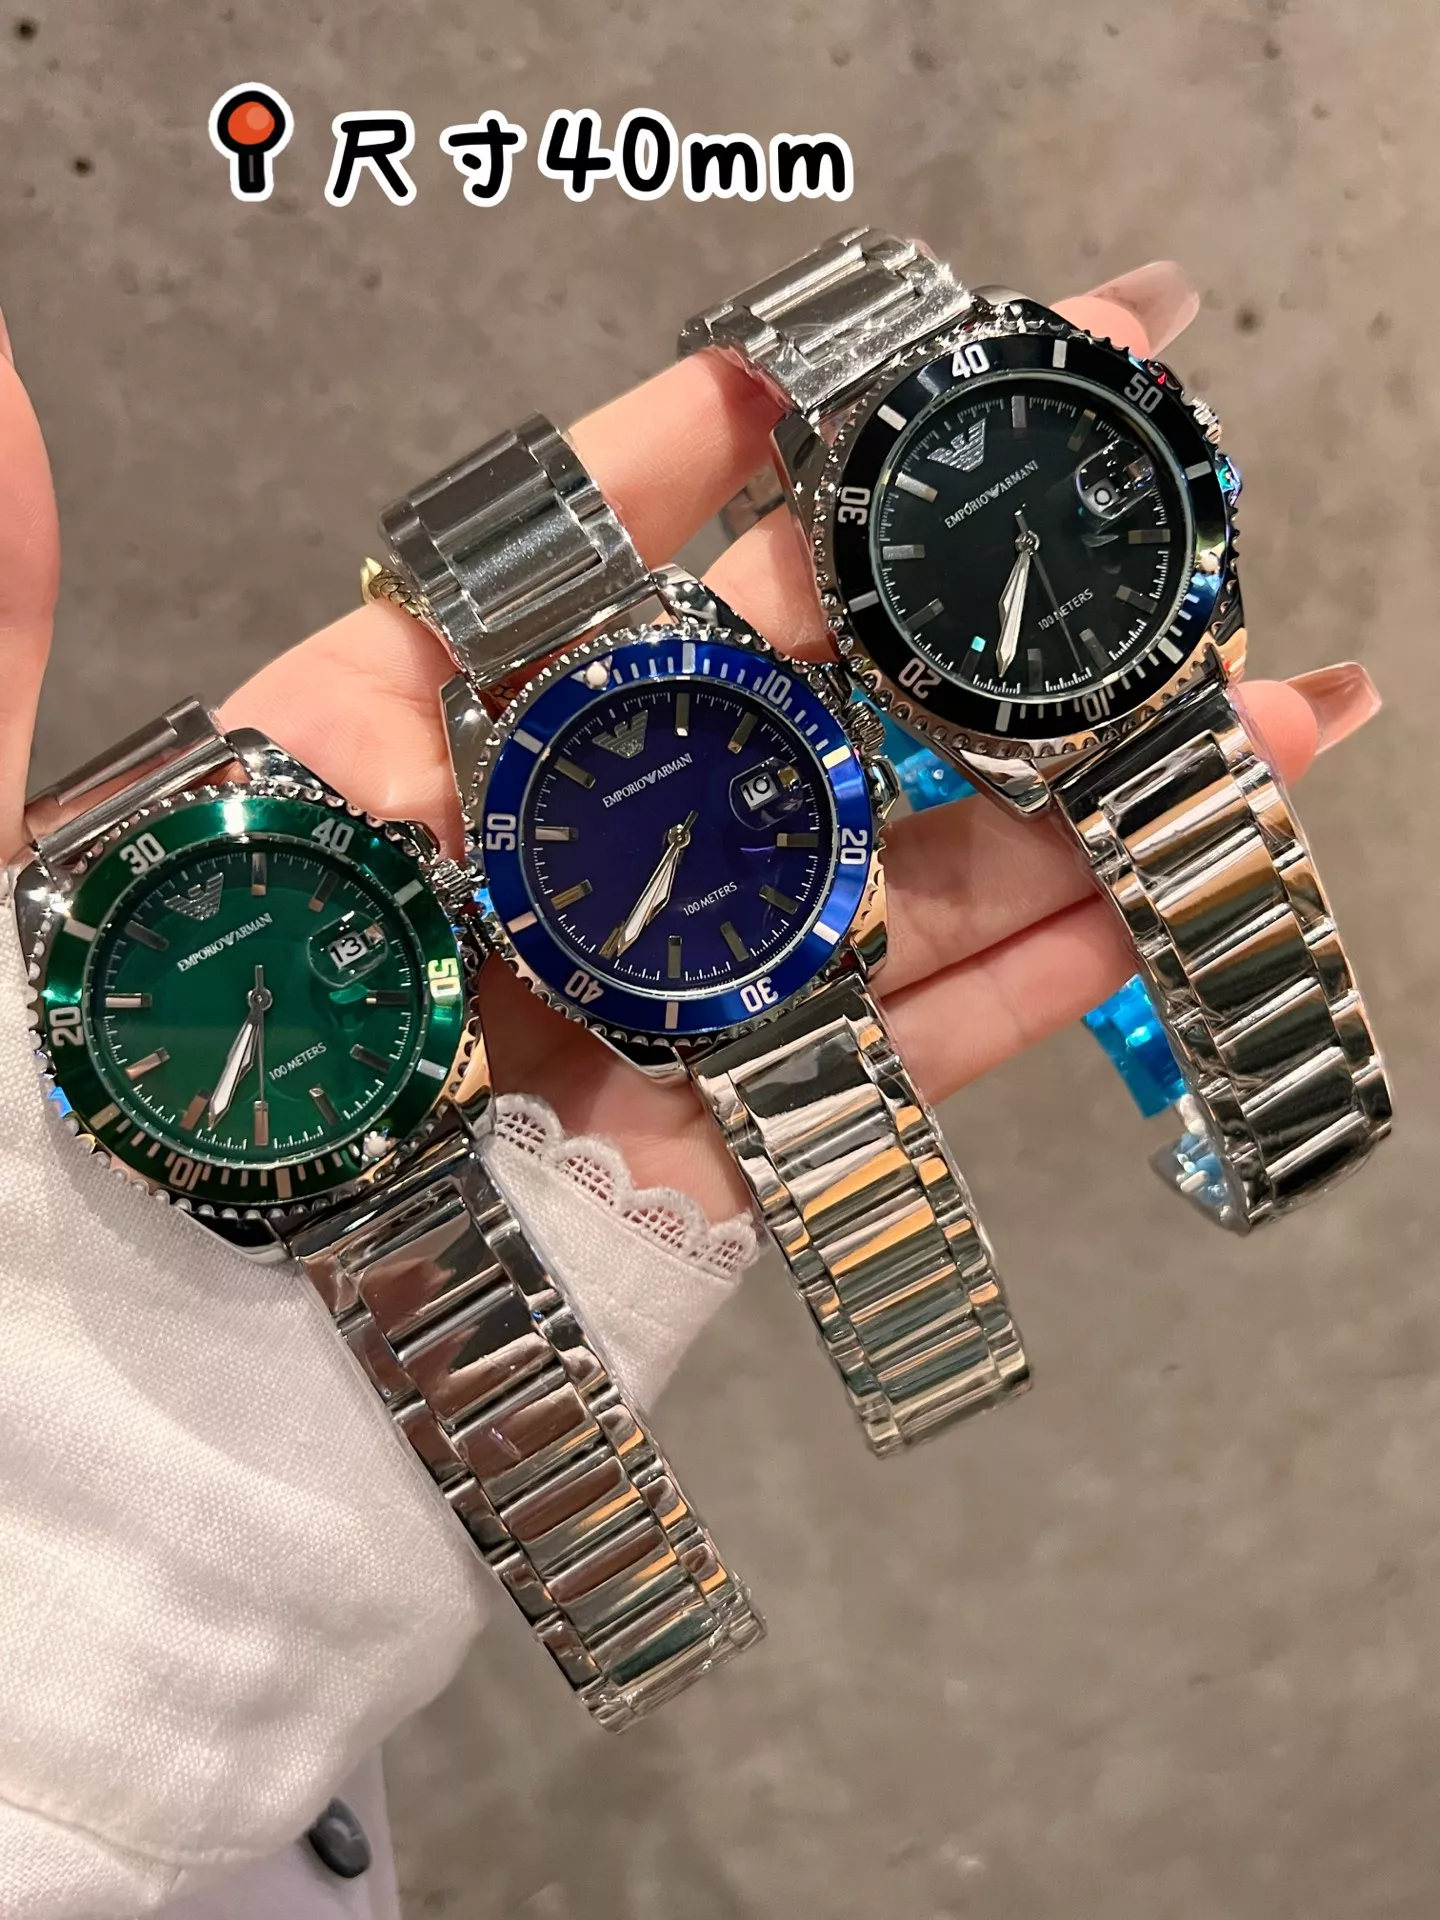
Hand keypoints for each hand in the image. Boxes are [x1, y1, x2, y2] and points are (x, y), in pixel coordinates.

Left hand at [0, 262, 1383, 1221]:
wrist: (118, 1426)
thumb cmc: (55, 1130)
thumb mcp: (33, 868)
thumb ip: (8, 622)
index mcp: (371, 768)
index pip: (555, 569)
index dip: (691, 458)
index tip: (826, 362)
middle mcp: (534, 872)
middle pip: (771, 703)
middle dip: (942, 590)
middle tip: (1108, 470)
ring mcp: (640, 1013)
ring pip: (876, 880)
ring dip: (1061, 795)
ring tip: (1239, 700)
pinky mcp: (714, 1159)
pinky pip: (886, 1063)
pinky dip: (1025, 992)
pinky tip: (1153, 901)